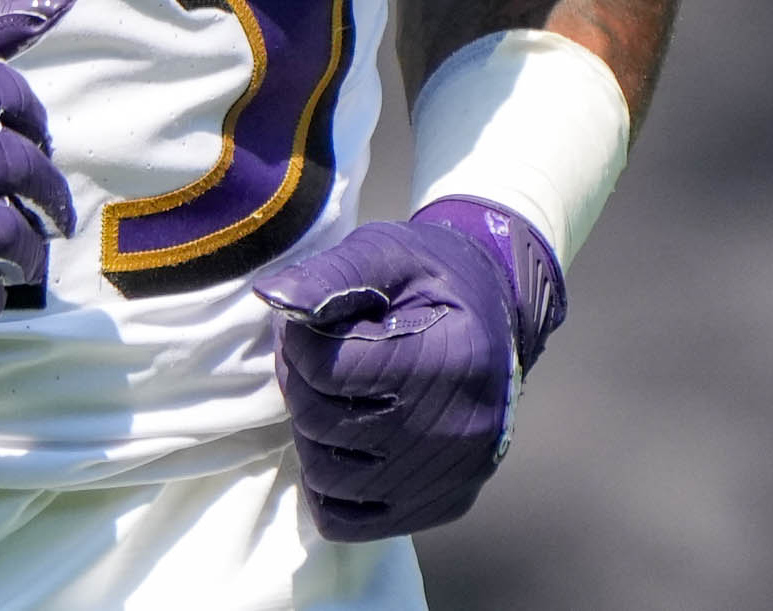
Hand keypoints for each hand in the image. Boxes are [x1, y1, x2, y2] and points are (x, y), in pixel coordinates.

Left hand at [254, 197, 566, 540]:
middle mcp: (456, 429)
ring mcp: (451, 476)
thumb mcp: (387, 251)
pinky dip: (331, 485)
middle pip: (320, 424)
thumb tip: (273, 297)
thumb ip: (330, 275)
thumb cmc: (434, 280)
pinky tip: (348, 442)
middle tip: (318, 357)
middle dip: (300, 384)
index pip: (324, 369)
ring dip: (313, 434)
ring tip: (335, 396)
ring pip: (326, 477)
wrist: (499, 316)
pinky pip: (349, 520)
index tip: (314, 323)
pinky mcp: (442, 506)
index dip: (299, 340)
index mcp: (445, 359)